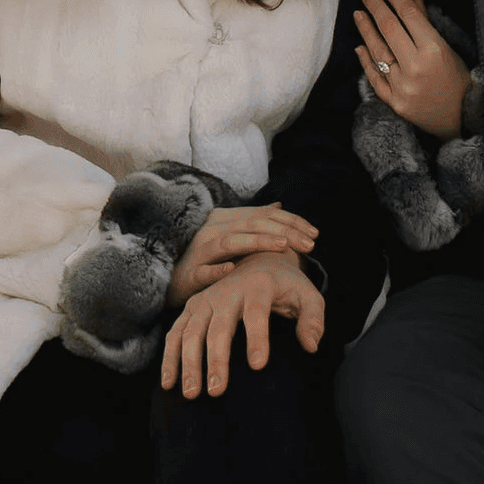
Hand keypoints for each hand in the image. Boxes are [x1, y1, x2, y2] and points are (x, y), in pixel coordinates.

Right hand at [161, 252, 324, 397]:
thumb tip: (311, 346)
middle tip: (217, 391)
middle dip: (216, 359)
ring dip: (189, 363)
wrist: (258, 261)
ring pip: (192, 332)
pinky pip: (176, 334)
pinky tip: (169, 383)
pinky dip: (170, 357)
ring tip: (192, 394)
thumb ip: (313, 319)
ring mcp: (205, 300)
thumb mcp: (308, 296)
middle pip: (218, 328)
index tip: (258, 365)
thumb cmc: (286, 286)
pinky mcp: (191, 308)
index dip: (257, 338)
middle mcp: (227, 291)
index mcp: (258, 286)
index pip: (257, 313)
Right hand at [165, 202, 316, 308]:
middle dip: (284, 232)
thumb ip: (253, 220)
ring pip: (231, 242)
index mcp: (228, 221)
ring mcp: (201, 252)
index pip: (264, 215)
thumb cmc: (205, 257)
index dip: (291, 222)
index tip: (315, 233)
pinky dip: (218, 270)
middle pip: (253, 225)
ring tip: (283, 246)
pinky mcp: (190, 274)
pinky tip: (233, 270)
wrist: (168, 277)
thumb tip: (279, 206)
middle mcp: (214, 231)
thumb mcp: (230, 234)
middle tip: (310, 244)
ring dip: (257, 242)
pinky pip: (204, 271)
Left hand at [354, 0, 472, 140]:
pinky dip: (366, 60)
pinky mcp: (395, 102)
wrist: (462, 120)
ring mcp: (403, 86)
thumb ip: (425, 23)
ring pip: (377, 51)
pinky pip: (374, 77)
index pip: (408, 14)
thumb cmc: (459, 80)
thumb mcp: (447, 48)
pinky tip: (360, 46)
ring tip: (358, 14)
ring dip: (365, 30)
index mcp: (434, 50)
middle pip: (389, 28)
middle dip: (376, 7)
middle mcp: (416, 67)